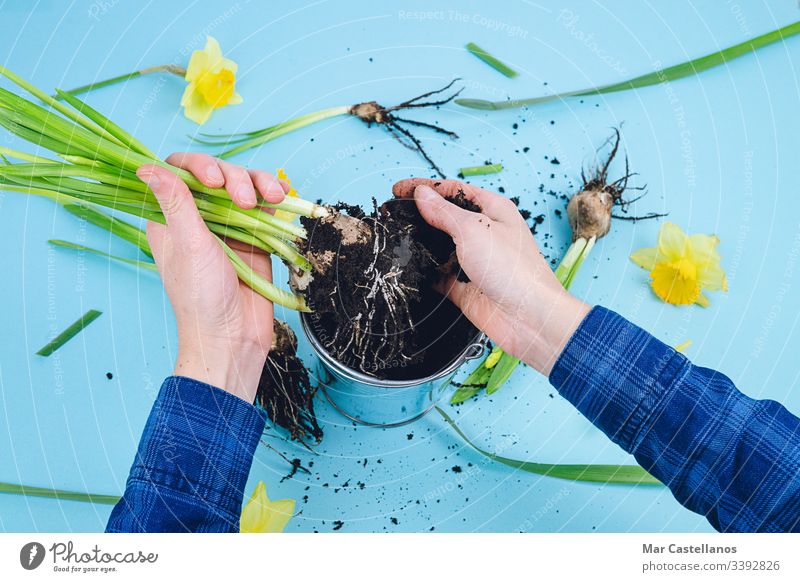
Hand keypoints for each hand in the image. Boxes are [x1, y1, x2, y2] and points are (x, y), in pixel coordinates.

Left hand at [138, 153, 286, 402]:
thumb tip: (145, 167)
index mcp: (170, 218)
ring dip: (261, 184)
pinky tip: (285, 195)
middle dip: (236, 178)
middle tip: (245, 201)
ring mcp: (229, 226)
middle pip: (218, 174)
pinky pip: (265, 206)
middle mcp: (198, 217)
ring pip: (245, 185)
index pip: (179, 171)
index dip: (198, 166)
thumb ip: (175, 203)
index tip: (214, 181)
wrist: (234, 336)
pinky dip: (276, 196)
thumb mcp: (189, 245)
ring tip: (274, 198)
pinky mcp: (254, 236)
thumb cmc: (202, 297)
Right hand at [392, 178, 589, 375]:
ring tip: (392, 239)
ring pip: (438, 246)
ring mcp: (472, 260)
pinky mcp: (464, 286)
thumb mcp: (474, 230)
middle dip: (417, 215)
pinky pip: (437, 274)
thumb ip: (444, 212)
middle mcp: (482, 232)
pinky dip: (423, 271)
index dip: (424, 188)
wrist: (528, 318)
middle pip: (443, 217)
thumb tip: (422, 194)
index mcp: (491, 210)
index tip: (398, 190)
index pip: (452, 191)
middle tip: (390, 215)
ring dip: (418, 244)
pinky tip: (406, 267)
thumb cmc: (512, 268)